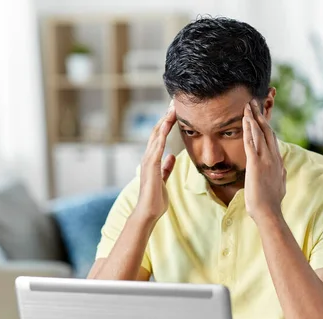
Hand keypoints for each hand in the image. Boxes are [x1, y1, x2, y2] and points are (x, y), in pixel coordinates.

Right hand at [134, 102, 176, 221]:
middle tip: (173, 102)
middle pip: (157, 131)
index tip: (174, 111)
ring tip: (172, 107)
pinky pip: (157, 146)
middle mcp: (148, 157)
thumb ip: (166, 167)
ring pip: (156, 135)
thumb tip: (171, 157)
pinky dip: (162, 134)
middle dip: (165, 116)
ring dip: (164, 120)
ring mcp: (148, 160)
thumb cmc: (155, 199)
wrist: (148, 212)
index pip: (159, 137)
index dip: (166, 123)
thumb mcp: (164, 179)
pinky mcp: (151, 166)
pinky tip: (167, 124)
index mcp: (151, 159)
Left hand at [243, 99, 285, 221]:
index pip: (272, 139)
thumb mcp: (279, 185)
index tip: (261, 115)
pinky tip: (245, 120)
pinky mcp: (256, 164)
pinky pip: (251, 142)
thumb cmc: (271, 202)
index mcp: (277, 162)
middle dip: (260, 115)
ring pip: (259, 133)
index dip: (266, 125)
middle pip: (267, 131)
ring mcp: (266, 159)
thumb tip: (283, 170)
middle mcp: (273, 157)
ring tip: (248, 105)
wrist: (268, 212)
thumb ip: (281, 175)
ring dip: (253, 118)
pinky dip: (249, 130)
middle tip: (253, 102)